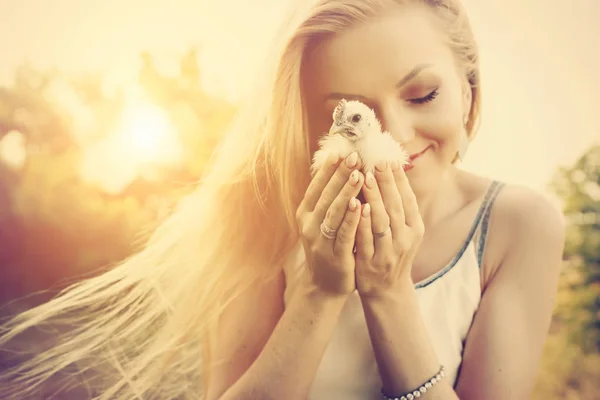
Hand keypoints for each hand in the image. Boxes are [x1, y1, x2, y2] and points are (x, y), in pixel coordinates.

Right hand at [296, 151, 364, 296]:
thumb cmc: (328, 247)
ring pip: (334, 212)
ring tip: (359, 175)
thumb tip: (340, 168)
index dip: (328, 169)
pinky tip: (361, 204)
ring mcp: (320, 240)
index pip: (317, 186)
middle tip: (355, 156)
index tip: (341, 152)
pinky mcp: (334, 254)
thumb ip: (328, 199)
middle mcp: (309, 225)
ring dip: (346, 192)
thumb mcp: (323, 221)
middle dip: (340, 175)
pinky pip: (344, 233)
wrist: (325, 285)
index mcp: (305, 213)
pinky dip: (352, 218)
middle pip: (325, 195)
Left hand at [354, 160, 424, 297]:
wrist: (387, 290)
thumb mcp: (403, 231)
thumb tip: (393, 171)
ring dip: (374, 198)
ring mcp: (389, 252)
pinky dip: (362, 222)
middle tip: (376, 161)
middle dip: (386, 182)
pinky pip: (366, 239)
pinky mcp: (371, 263)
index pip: (408, 198)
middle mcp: (406, 239)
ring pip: (382, 221)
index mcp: (415, 228)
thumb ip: (399, 206)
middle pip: (396, 206)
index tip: (389, 159)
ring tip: (364, 177)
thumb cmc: (392, 252)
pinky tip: (356, 206)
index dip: (399, 179)